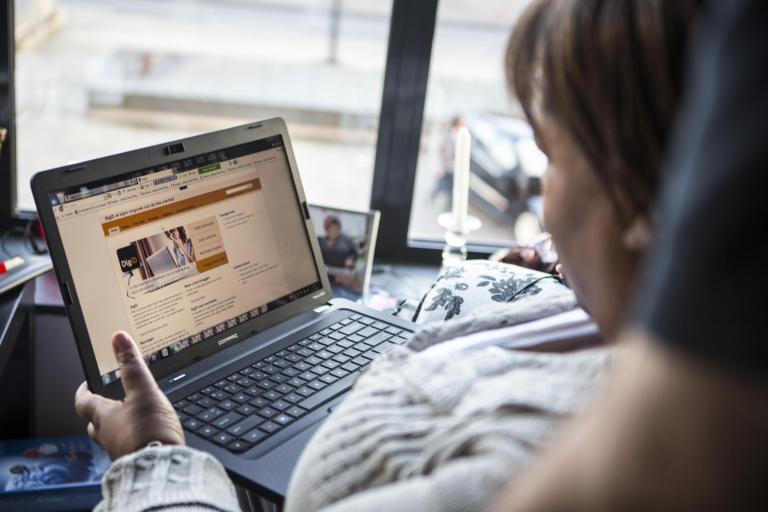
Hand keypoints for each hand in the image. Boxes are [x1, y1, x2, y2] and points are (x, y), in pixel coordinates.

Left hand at [75, 331, 184, 458]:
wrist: (162, 469)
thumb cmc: (149, 432)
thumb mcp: (143, 391)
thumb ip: (132, 365)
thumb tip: (119, 338)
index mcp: (103, 416)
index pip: (83, 401)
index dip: (83, 390)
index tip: (85, 382)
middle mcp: (106, 434)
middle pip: (94, 421)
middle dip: (99, 409)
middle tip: (106, 398)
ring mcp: (120, 448)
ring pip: (111, 433)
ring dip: (117, 424)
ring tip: (130, 415)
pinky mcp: (135, 458)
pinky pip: (127, 444)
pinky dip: (132, 436)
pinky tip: (145, 433)